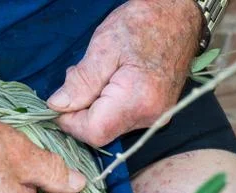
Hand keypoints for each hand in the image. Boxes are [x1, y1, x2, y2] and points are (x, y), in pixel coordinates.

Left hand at [47, 0, 202, 145]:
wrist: (178, 16)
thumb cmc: (143, 24)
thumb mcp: (103, 47)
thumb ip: (80, 82)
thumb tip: (57, 106)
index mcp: (138, 100)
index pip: (93, 132)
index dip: (69, 122)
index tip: (58, 102)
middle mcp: (150, 117)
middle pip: (100, 132)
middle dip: (79, 112)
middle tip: (77, 79)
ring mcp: (155, 118)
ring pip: (109, 127)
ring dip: (91, 108)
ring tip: (95, 75)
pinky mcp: (155, 114)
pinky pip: (120, 120)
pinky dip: (105, 106)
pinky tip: (107, 83)